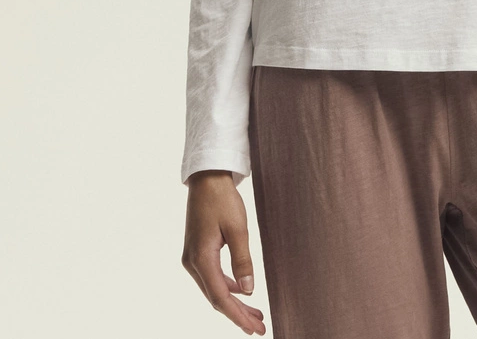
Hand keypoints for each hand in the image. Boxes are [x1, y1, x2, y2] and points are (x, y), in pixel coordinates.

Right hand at [182, 170, 265, 335]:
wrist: (207, 178)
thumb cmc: (222, 199)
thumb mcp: (238, 228)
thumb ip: (243, 260)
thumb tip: (249, 290)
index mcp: (201, 258)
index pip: (220, 297)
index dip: (238, 315)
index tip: (254, 328)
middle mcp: (192, 262)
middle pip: (216, 297)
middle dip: (238, 314)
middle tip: (259, 326)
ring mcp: (192, 258)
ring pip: (214, 288)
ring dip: (234, 301)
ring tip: (255, 313)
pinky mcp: (197, 252)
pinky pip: (212, 276)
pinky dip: (227, 286)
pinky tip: (242, 290)